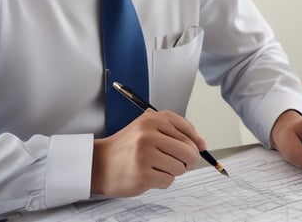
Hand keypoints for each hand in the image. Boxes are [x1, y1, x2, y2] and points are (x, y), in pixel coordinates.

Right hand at [91, 109, 206, 196]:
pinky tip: (149, 175)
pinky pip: (168, 181)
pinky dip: (163, 181)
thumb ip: (175, 131)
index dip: (196, 141)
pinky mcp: (142, 174)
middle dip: (188, 160)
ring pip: (180, 168)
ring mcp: (145, 155)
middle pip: (188, 151)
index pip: (187, 129)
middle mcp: (148, 134)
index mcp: (151, 119)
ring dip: (173, 171)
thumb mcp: (147, 128)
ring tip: (157, 166)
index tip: (199, 147)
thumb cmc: (127, 147)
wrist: (99, 164)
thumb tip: (202, 144)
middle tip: (179, 161)